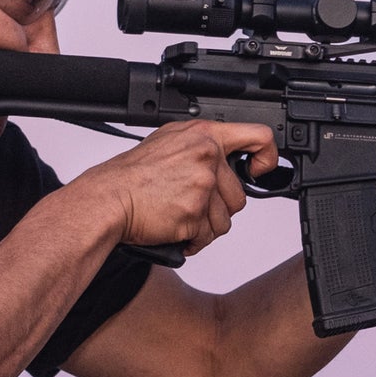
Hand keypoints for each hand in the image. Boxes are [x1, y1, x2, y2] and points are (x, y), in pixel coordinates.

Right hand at [81, 121, 279, 253]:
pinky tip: (174, 229)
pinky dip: (192, 240)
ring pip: (225, 221)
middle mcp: (207, 157)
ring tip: (178, 217)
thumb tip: (225, 157)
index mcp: (203, 136)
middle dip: (217, 208)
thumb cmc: (133, 176)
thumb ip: (201, 146)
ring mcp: (202, 185)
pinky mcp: (195, 213)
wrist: (108, 199)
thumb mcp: (169, 142)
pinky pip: (208, 237)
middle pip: (239, 195)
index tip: (258, 169)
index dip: (266, 156)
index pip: (258, 136)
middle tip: (189, 204)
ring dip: (204, 227)